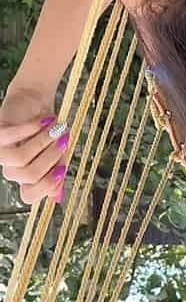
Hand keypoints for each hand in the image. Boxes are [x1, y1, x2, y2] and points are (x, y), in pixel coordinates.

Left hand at [0, 86, 67, 203]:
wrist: (36, 103)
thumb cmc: (49, 130)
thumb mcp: (59, 154)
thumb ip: (57, 173)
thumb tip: (57, 198)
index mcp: (28, 177)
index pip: (29, 195)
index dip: (46, 186)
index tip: (62, 170)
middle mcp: (12, 168)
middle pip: (29, 175)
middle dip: (51, 157)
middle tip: (64, 142)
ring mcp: (2, 152)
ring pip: (20, 159)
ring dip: (42, 142)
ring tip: (56, 128)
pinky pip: (10, 137)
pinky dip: (30, 128)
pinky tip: (43, 121)